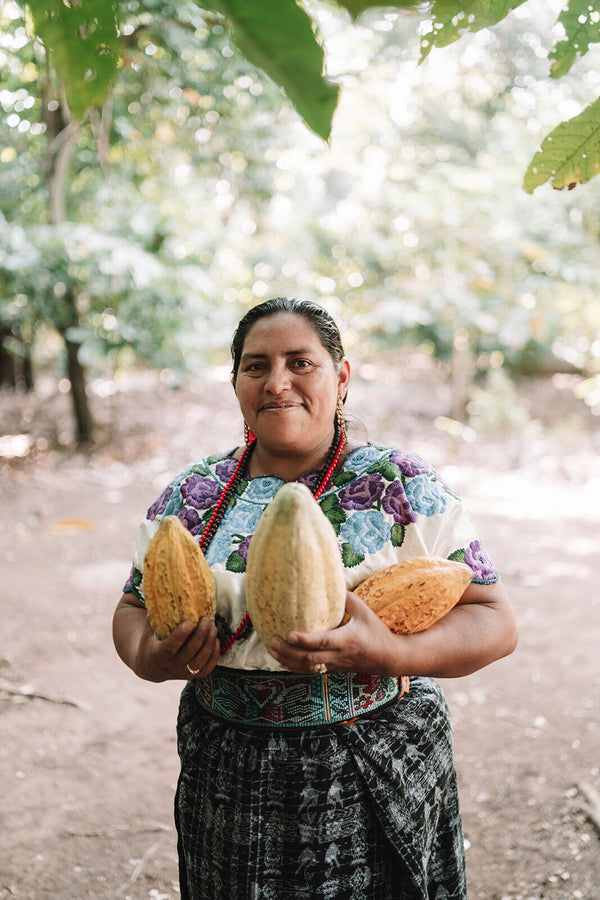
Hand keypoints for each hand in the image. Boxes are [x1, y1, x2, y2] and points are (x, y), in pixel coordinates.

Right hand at [135, 616, 219, 682]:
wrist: (150, 666)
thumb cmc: (150, 641)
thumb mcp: (148, 630)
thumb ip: (155, 615)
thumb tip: (162, 591)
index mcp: (156, 655)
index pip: (170, 647)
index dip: (180, 635)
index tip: (189, 621)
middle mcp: (169, 667)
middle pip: (189, 653)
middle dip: (200, 635)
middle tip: (206, 619)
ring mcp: (181, 673)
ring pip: (200, 661)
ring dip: (209, 643)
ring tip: (213, 627)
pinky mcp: (191, 676)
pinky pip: (206, 669)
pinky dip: (214, 655)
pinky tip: (216, 640)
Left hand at [268, 591, 397, 675]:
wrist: (388, 657)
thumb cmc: (376, 631)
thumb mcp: (364, 611)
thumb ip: (346, 598)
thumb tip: (328, 583)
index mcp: (347, 640)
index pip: (323, 642)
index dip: (305, 640)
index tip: (289, 633)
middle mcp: (339, 655)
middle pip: (309, 659)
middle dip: (288, 652)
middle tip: (272, 640)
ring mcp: (334, 665)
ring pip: (307, 668)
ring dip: (287, 660)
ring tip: (271, 649)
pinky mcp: (333, 669)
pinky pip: (311, 671)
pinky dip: (294, 667)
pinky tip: (281, 661)